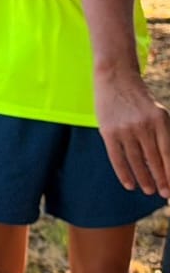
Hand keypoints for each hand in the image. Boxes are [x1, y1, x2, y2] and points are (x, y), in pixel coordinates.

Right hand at [95, 68, 169, 196]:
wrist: (115, 78)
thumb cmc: (139, 99)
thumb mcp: (158, 113)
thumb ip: (164, 135)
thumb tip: (166, 164)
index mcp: (160, 120)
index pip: (168, 154)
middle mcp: (143, 125)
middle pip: (154, 160)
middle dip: (160, 179)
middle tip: (164, 194)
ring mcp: (125, 129)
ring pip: (136, 161)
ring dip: (144, 178)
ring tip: (148, 191)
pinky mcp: (108, 131)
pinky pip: (117, 157)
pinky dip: (124, 173)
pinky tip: (130, 184)